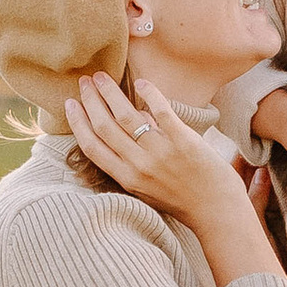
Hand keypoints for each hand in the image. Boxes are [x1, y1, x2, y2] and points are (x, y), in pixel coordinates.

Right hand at [65, 74, 235, 226]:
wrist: (216, 210)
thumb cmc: (182, 200)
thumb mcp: (146, 188)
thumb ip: (131, 163)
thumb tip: (126, 125)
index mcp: (126, 178)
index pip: (92, 146)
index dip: (77, 122)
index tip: (70, 104)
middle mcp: (139, 166)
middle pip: (104, 126)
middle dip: (90, 100)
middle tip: (85, 81)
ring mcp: (160, 153)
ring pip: (125, 114)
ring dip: (110, 92)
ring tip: (102, 76)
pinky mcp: (183, 142)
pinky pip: (161, 111)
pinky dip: (149, 94)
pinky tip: (141, 83)